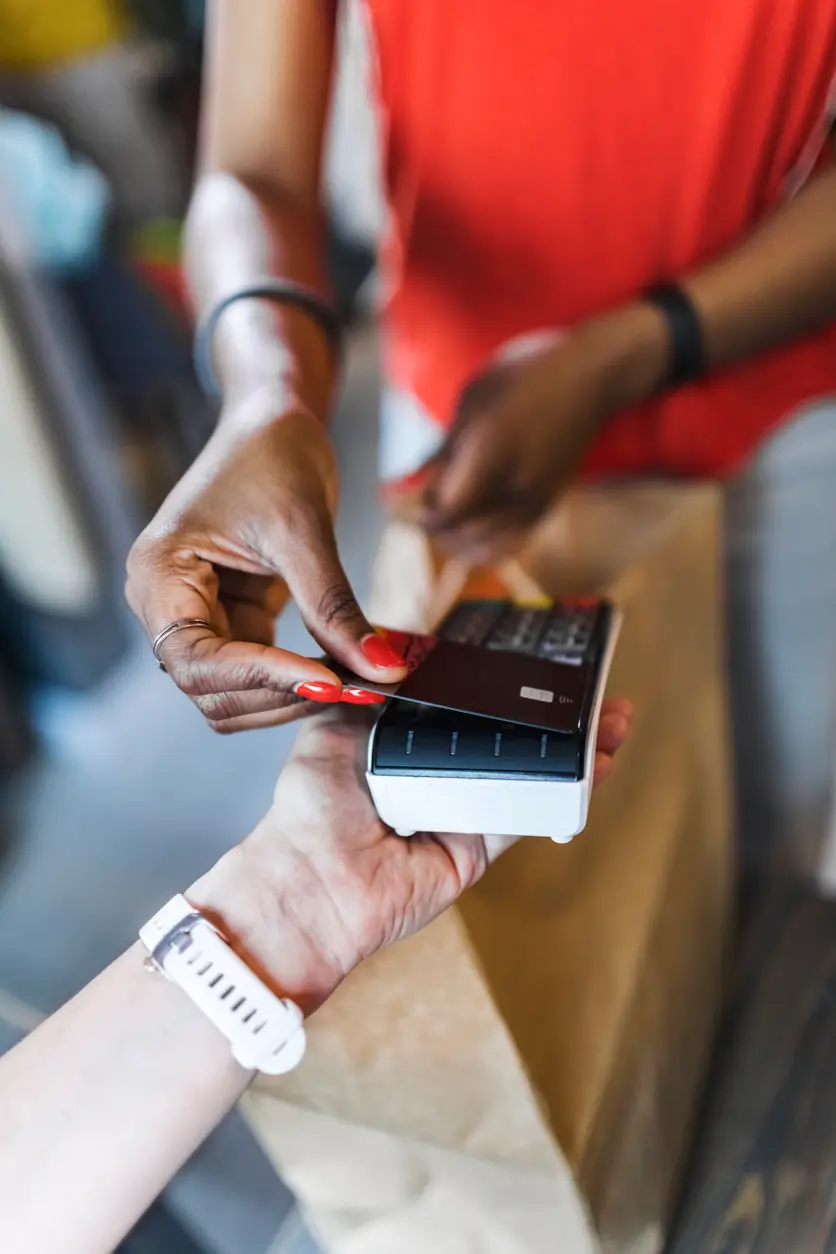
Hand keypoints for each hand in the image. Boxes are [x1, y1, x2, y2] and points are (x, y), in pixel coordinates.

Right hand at [126, 386, 405, 733]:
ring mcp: (200, 618)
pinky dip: (300, 682)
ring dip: (290, 699)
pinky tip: (345, 671)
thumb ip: (334, 608)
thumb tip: (379, 671)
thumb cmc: (271, 455)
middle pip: (210, 690)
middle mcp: (167, 605)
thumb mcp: (304, 531)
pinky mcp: (235, 623)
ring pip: (234, 695)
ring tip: (356, 682)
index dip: (259, 678)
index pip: (195, 660)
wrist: (273, 423)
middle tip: (354, 687)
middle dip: (280, 696)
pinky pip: (261, 675)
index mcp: (159, 575)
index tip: (327, 680)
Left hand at [190, 698, 632, 1011]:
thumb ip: (364, 686)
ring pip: (532, 772)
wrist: (309, 882)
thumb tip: (391, 645)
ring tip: (613, 719)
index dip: (508, 684)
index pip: (469, 705)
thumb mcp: (331, 726)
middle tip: (597, 687)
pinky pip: (528, 812)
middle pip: (512, 737)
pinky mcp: (480, 848)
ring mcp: (466, 811)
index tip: (544, 657)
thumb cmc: (311, 808)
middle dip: (557, 713)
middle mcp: (442, 775)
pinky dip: (565, 788)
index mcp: (407, 743)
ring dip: (576, 748)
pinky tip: (595, 764)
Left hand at [420, 305, 666, 562]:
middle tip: (425, 515)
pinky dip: (488, 546)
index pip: (449, 510)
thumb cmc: (526, 375)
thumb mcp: (473, 399)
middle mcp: (516, 483)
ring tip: (447, 526)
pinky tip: (474, 532)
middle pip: (465, 534)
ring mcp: (536, 498)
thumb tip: (417, 482)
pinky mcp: (549, 504)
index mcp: (491, 452)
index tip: (413, 506)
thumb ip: (446, 448)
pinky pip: (513, 542)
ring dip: (461, 543)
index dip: (425, 516)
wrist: (591, 377)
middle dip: (439, 531)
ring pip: (490, 547)